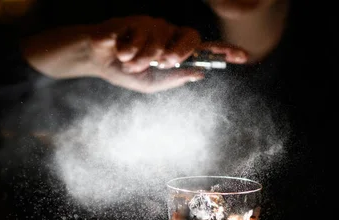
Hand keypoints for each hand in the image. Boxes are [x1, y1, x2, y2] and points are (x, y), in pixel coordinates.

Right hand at [21, 16, 247, 92]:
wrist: (94, 61)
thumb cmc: (124, 71)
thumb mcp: (151, 83)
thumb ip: (175, 78)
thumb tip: (201, 73)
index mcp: (174, 49)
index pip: (203, 48)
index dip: (223, 51)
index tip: (244, 57)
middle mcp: (167, 34)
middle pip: (189, 36)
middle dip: (178, 52)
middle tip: (164, 61)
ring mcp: (151, 24)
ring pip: (161, 38)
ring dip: (143, 56)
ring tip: (129, 61)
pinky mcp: (133, 18)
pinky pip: (139, 33)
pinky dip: (127, 49)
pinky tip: (119, 51)